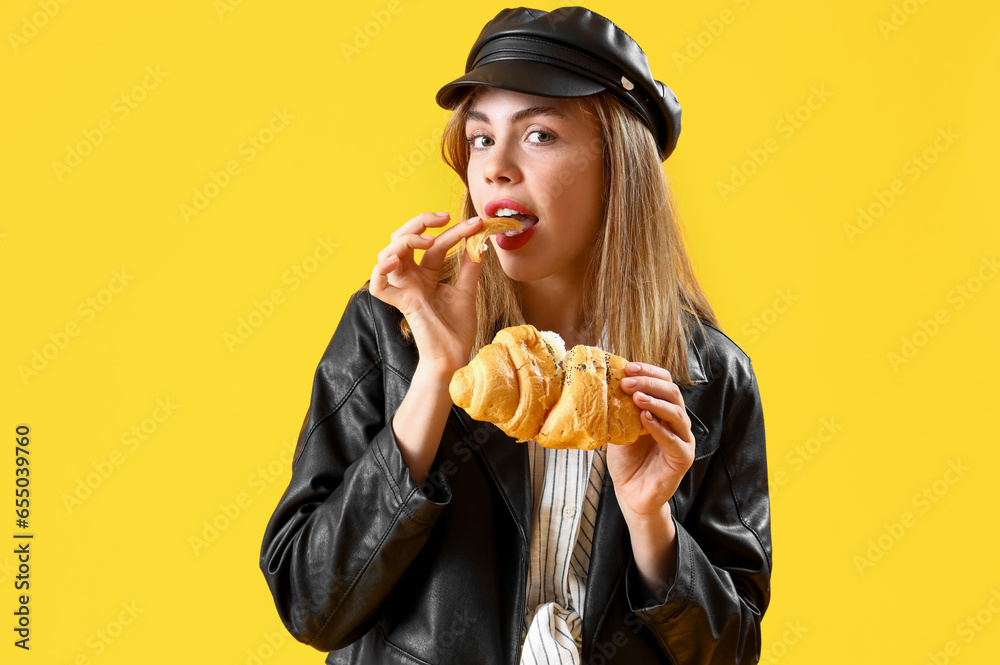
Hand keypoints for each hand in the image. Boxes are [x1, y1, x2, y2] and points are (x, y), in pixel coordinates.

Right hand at [369, 212, 483, 374]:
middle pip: (402, 239)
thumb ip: (469, 267)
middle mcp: (411, 278)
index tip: (476, 223)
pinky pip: (378, 285)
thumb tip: (479, 243)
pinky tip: (396, 260)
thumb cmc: (457, 328)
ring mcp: (404, 289)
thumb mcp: (466, 291)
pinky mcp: (400, 303)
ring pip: (387, 253)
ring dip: (405, 240)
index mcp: (426, 274)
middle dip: (420, 222)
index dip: (453, 231)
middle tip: (444, 217)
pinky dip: (381, 270)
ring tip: (428, 239)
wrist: (454, 355)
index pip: (434, 244)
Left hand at [605, 362, 695, 521]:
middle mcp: (676, 422)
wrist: (631, 493)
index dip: (648, 372)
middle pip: (672, 393)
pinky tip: (644, 420)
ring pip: (676, 413)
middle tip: (627, 382)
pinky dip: (659, 428)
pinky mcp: (683, 458)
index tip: (627, 367)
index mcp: (663, 411)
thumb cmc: (627, 461)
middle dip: (649, 384)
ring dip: (655, 402)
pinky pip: (674, 440)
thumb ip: (619, 410)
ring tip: (635, 397)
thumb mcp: (619, 429)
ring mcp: (682, 439)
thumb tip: (604, 383)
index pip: (663, 382)